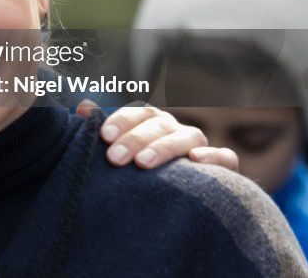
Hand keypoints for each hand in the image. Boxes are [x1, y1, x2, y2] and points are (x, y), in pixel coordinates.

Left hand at [78, 100, 238, 170]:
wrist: (177, 200)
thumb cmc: (139, 171)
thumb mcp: (119, 150)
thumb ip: (102, 129)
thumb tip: (83, 106)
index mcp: (151, 122)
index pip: (138, 112)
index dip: (121, 121)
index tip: (104, 137)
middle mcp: (175, 129)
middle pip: (158, 124)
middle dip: (135, 139)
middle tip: (114, 159)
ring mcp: (199, 145)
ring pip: (188, 136)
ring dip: (165, 147)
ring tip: (144, 163)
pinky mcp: (223, 167)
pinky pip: (225, 156)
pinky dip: (213, 155)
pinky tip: (195, 161)